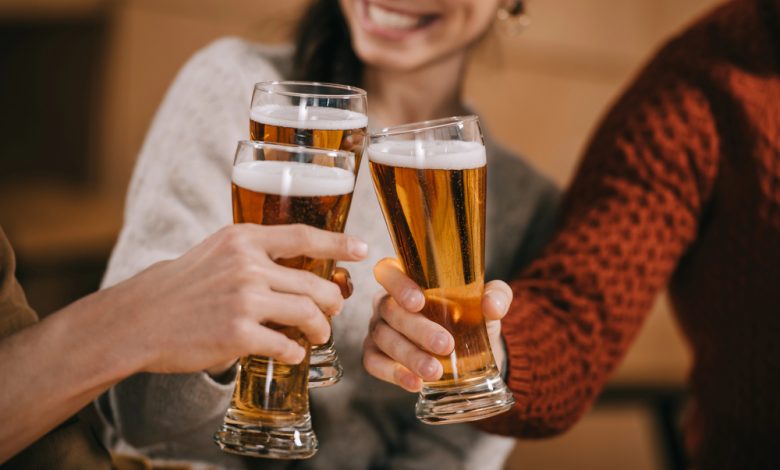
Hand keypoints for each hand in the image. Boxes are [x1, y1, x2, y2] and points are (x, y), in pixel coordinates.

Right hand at [95, 224, 367, 374]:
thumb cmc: (181, 285)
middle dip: (333, 301)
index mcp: (243, 239)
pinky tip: (291, 352)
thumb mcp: (217, 251)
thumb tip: (296, 264)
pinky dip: (295, 351)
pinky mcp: (238, 333)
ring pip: (308, 313)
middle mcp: (248, 265)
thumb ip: (253, 252)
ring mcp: (244, 299)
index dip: (338, 243)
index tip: (362, 249)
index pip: (303, 236)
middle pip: (315, 283)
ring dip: (321, 328)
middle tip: (334, 310)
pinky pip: (286, 344)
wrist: (141, 317)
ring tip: (317, 335)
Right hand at [363, 258, 511, 391]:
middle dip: (417, 329)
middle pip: (390, 310)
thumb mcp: (488, 302)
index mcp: (407, 279)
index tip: (419, 302)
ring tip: (435, 372)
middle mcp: (387, 301)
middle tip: (445, 344)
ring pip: (383, 338)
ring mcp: (378, 328)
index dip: (398, 284)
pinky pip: (374, 363)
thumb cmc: (470, 317)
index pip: (387, 271)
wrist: (472, 353)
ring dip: (409, 356)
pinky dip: (394, 374)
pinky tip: (415, 383)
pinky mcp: (375, 355)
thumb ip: (496, 296)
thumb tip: (491, 305)